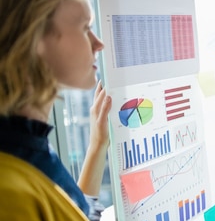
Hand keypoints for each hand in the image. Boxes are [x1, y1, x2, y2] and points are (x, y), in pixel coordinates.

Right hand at [78, 81, 111, 195]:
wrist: (98, 146)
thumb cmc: (102, 133)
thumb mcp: (105, 119)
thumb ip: (107, 109)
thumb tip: (113, 98)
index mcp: (96, 109)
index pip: (98, 94)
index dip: (101, 85)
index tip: (106, 75)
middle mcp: (95, 110)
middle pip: (98, 95)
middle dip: (102, 85)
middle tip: (107, 74)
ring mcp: (97, 116)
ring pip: (99, 101)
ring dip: (103, 92)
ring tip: (107, 83)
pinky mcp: (100, 122)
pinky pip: (103, 111)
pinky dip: (105, 104)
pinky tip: (108, 97)